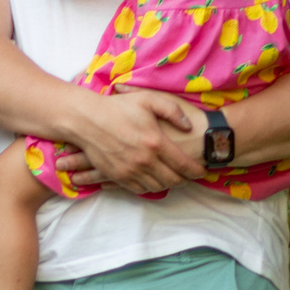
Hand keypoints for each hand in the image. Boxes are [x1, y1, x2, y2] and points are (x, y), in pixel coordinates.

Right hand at [57, 89, 201, 194]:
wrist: (86, 119)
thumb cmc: (118, 107)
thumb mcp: (149, 100)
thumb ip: (173, 111)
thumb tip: (188, 126)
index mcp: (156, 142)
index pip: (183, 164)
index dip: (196, 170)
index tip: (202, 170)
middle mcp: (145, 160)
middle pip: (173, 180)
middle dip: (185, 180)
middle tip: (189, 176)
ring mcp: (130, 170)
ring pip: (157, 187)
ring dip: (168, 185)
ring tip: (172, 178)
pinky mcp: (118, 176)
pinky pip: (139, 189)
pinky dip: (149, 187)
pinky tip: (153, 180)